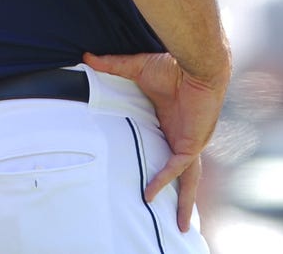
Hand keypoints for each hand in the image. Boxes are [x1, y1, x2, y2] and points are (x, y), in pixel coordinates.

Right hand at [84, 52, 227, 232]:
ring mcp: (189, 142)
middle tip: (180, 219)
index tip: (153, 180)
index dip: (164, 166)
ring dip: (186, 202)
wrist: (196, 64)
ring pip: (188, 179)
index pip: (169, 151)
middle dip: (184, 196)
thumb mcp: (136, 70)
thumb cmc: (172, 65)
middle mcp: (183, 137)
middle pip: (185, 173)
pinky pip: (177, 168)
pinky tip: (150, 194)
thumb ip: (112, 67)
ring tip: (181, 226)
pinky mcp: (191, 143)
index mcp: (174, 124)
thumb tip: (86, 57)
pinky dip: (163, 180)